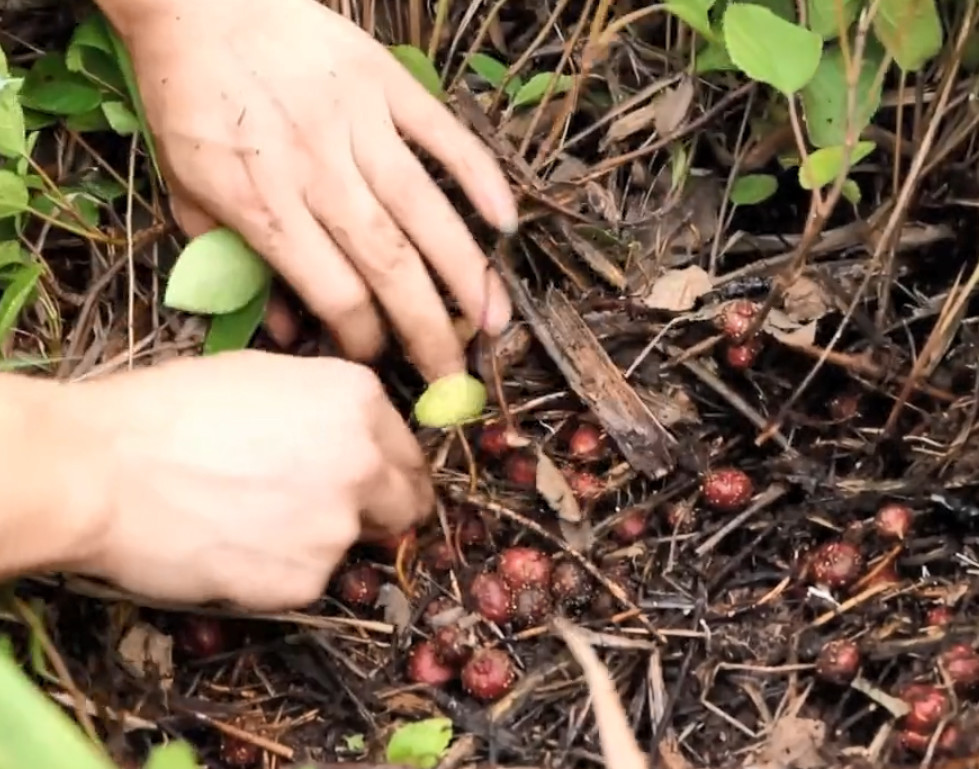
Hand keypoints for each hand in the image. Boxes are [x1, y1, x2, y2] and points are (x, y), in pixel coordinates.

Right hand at [64, 351, 432, 609]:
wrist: (103, 469)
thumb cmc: (168, 408)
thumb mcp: (263, 377)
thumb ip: (324, 409)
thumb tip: (345, 437)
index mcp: (360, 399)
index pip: (407, 451)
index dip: (389, 469)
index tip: (376, 484)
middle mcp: (366, 462)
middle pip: (402, 503)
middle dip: (376, 511)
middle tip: (326, 514)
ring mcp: (340, 526)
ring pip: (351, 544)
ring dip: (319, 540)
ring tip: (252, 524)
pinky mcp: (306, 581)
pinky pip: (307, 580)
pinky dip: (280, 573)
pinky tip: (232, 549)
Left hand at [111, 0, 516, 380]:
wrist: (200, 3)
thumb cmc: (190, 103)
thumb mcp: (188, 194)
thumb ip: (237, 266)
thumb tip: (291, 328)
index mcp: (266, 206)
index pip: (336, 294)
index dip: (365, 339)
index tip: (378, 359)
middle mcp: (320, 174)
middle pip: (391, 268)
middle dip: (430, 333)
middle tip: (455, 379)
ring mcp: (360, 127)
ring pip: (427, 214)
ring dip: (467, 274)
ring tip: (495, 322)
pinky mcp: (388, 87)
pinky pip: (446, 138)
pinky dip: (480, 178)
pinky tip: (505, 222)